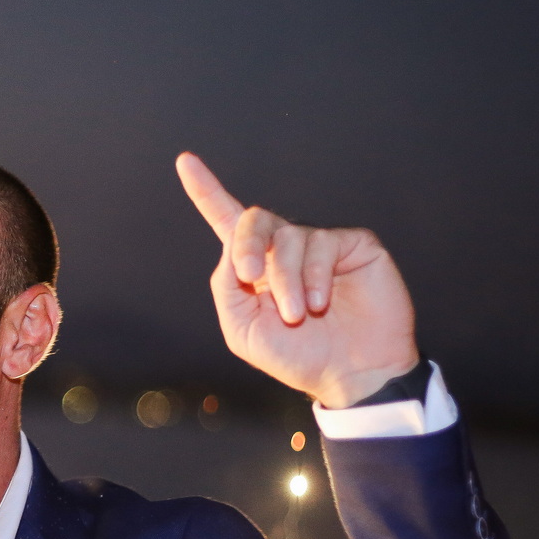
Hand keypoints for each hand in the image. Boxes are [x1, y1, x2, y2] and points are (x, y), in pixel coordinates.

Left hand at [176, 152, 419, 408]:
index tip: (185, 162)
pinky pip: (324, 243)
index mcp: (254, 267)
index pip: (227, 221)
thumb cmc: (297, 357)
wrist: (351, 376)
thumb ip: (226, 287)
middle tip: (251, 277)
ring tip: (299, 313)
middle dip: (247, 245)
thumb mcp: (244, 330)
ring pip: (288, 238)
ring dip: (287, 280)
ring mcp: (319, 244)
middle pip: (254, 220)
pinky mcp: (353, 244)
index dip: (206, 191)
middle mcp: (285, 249)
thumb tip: (232, 248)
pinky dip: (316, 276)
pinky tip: (321, 303)